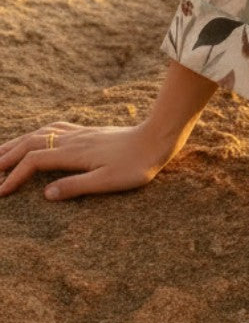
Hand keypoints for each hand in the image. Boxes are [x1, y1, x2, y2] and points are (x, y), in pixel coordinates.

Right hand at [0, 121, 179, 200]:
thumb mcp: (108, 181)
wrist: (158, 139)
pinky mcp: (88, 132)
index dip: (15, 176)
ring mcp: (80, 133)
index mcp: (74, 153)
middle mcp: (72, 140)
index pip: (34, 162)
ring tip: (1, 153)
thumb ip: (76, 187)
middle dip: (7, 156)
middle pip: (30, 143)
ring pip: (40, 133)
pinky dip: (37, 133)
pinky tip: (36, 136)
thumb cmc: (136, 165)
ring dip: (18, 143)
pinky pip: (55, 128)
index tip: (1, 192)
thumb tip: (46, 195)